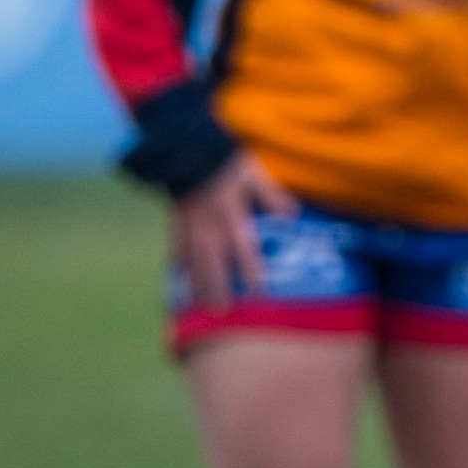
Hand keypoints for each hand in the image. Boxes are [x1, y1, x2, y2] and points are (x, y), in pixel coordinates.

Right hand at [171, 153, 296, 311]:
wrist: (188, 153)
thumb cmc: (226, 164)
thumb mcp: (255, 176)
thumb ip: (273, 197)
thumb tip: (293, 215)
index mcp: (232, 220)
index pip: (245, 254)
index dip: (253, 275)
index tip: (259, 295)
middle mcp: (210, 231)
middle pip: (215, 268)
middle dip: (219, 291)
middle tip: (222, 314)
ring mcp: (190, 230)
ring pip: (193, 265)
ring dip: (198, 286)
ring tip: (199, 306)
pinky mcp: (175, 224)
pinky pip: (176, 251)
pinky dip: (178, 268)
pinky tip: (178, 280)